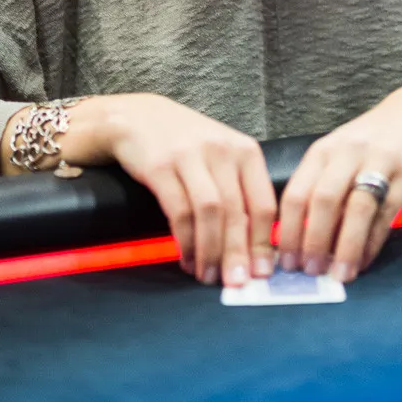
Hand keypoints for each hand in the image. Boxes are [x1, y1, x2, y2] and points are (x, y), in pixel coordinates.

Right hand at [103, 94, 276, 287]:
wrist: (138, 117)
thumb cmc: (186, 144)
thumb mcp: (222, 156)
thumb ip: (240, 191)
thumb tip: (255, 246)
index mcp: (245, 151)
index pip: (263, 203)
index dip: (263, 243)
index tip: (263, 272)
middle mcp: (222, 151)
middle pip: (237, 211)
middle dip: (238, 254)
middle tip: (237, 283)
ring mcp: (191, 156)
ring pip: (210, 212)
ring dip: (211, 250)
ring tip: (207, 276)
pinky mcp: (161, 165)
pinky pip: (179, 211)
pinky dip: (185, 240)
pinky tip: (187, 257)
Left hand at [277, 80, 401, 282]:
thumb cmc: (371, 140)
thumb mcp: (338, 154)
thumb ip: (319, 187)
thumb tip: (298, 238)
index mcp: (323, 151)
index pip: (296, 193)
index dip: (288, 231)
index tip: (285, 262)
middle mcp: (347, 153)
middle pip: (323, 200)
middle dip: (314, 241)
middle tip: (310, 272)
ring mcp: (378, 161)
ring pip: (357, 208)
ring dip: (346, 247)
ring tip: (339, 275)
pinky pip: (387, 212)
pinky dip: (373, 241)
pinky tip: (365, 260)